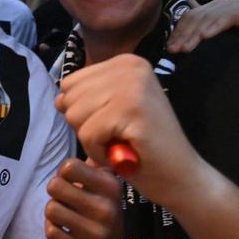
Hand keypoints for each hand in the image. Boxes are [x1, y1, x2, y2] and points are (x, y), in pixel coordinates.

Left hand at [45, 157, 122, 238]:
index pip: (69, 166)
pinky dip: (53, 229)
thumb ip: (94, 164)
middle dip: (55, 191)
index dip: (63, 172)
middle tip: (64, 197)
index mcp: (111, 187)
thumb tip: (86, 134)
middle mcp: (106, 209)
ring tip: (65, 214)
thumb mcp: (105, 185)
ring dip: (53, 211)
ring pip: (50, 209)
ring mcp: (96, 232)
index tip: (71, 179)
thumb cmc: (102, 209)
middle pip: (54, 186)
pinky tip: (66, 230)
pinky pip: (51, 231)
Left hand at [56, 54, 205, 207]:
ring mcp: (133, 85)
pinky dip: (100, 153)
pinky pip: (88, 134)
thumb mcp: (111, 114)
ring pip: (75, 116)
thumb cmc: (143, 148)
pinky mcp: (132, 109)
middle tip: (120, 136)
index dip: (85, 113)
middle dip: (87, 126)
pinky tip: (123, 155)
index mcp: (126, 62)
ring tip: (122, 144)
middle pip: (70, 98)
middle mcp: (130, 66)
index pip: (70, 83)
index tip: (115, 124)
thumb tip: (58, 99)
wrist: (180, 176)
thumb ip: (85, 100)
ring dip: (93, 141)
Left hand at [167, 0, 238, 53]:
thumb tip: (195, 37)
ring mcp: (234, 7)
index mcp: (215, 8)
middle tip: (172, 51)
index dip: (178, 32)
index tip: (169, 49)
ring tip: (184, 49)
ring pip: (208, 19)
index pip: (190, 17)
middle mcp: (222, 4)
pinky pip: (226, 19)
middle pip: (195, 18)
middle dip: (182, 35)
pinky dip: (214, 28)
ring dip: (194, 35)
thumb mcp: (231, 32)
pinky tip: (205, 38)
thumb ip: (213, 31)